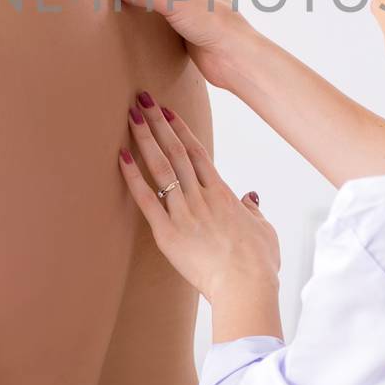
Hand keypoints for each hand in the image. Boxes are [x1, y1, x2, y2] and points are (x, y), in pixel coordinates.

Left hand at [117, 90, 279, 302]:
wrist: (247, 285)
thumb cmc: (259, 262)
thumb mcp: (264, 230)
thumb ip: (254, 211)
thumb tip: (251, 199)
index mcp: (223, 194)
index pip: (198, 152)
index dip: (181, 129)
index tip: (168, 111)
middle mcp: (201, 196)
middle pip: (176, 151)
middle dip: (158, 123)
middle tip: (142, 100)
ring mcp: (184, 212)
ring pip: (160, 167)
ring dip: (145, 139)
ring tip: (131, 116)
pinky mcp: (168, 233)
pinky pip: (146, 200)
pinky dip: (132, 177)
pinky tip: (120, 157)